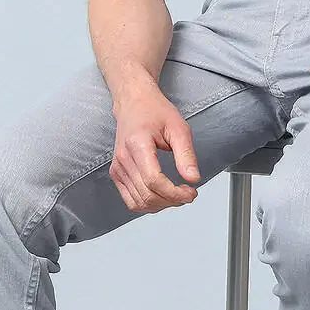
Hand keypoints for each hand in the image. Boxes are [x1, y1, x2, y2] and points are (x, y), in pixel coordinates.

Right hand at [110, 87, 201, 211]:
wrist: (134, 103)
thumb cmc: (154, 111)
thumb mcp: (178, 128)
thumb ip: (186, 155)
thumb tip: (193, 179)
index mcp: (137, 144)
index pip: (154, 181)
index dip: (175, 193)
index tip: (191, 192)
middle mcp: (123, 158)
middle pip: (147, 195)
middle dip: (172, 201)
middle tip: (188, 194)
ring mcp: (118, 168)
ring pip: (139, 202)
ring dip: (161, 205)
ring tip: (176, 195)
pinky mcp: (116, 173)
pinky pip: (131, 200)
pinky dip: (149, 204)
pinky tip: (162, 196)